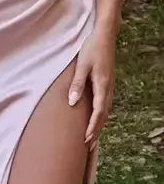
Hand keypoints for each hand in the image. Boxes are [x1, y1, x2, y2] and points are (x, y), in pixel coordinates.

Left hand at [69, 26, 116, 147]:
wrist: (105, 36)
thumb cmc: (92, 49)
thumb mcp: (81, 66)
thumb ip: (77, 84)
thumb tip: (73, 103)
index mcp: (103, 86)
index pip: (98, 112)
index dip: (92, 127)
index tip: (85, 140)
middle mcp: (108, 89)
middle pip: (103, 116)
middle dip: (96, 131)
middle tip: (88, 147)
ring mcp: (109, 86)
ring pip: (106, 111)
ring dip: (99, 125)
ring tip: (92, 139)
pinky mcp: (107, 84)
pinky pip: (105, 105)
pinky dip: (101, 116)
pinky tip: (96, 121)